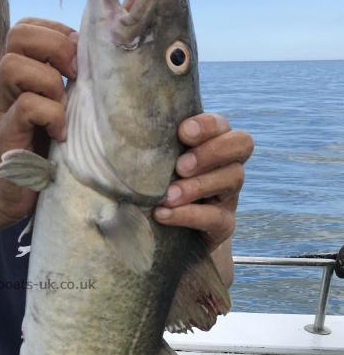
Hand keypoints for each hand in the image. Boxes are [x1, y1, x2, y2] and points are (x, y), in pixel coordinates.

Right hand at [0, 18, 77, 221]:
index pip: (28, 27)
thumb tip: (106, 60)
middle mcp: (6, 87)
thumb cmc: (44, 156)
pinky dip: (51, 115)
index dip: (58, 32)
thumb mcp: (61, 113)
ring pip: (14, 64)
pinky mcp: (5, 136)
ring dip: (50, 81)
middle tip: (75, 75)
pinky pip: (27, 106)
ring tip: (64, 107)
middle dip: (56, 45)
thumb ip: (72, 87)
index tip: (79, 60)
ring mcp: (1, 110)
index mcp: (20, 77)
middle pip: (18, 34)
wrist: (10, 198)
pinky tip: (60, 135)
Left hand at [153, 112, 253, 252]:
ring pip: (232, 178)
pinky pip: (216, 217)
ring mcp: (228, 194)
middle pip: (241, 144)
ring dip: (198, 186)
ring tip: (168, 196)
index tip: (182, 133)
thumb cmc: (151, 186)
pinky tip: (163, 214)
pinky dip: (188, 215)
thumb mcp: (150, 163)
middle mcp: (226, 164)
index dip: (207, 126)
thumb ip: (144, 144)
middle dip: (211, 152)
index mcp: (211, 142)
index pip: (222, 124)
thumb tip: (111, 120)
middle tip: (181, 167)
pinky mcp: (223, 224)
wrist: (165, 234)